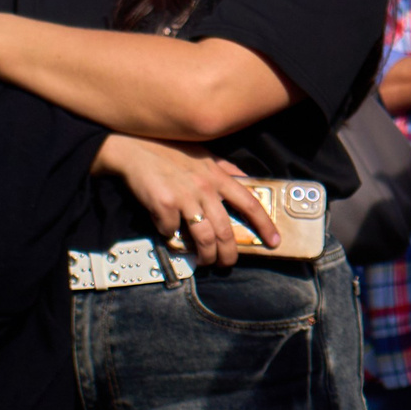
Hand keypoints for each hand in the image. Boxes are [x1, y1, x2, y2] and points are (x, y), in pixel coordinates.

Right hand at [94, 136, 279, 268]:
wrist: (136, 146)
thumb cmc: (172, 151)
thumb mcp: (206, 155)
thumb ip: (226, 169)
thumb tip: (246, 179)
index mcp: (220, 177)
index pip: (250, 204)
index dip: (264, 224)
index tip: (274, 242)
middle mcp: (206, 188)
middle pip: (225, 230)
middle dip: (229, 253)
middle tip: (227, 264)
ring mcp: (185, 197)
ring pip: (203, 237)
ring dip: (205, 254)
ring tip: (205, 261)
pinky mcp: (164, 204)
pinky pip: (171, 231)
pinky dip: (170, 236)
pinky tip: (167, 232)